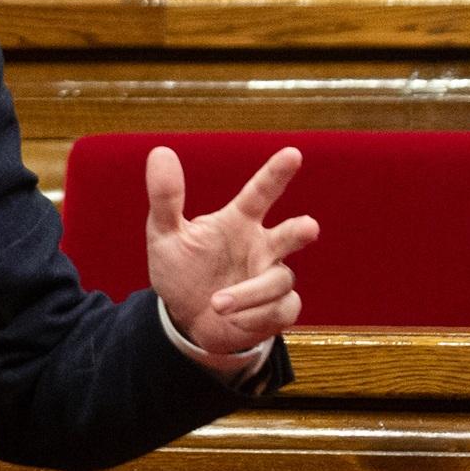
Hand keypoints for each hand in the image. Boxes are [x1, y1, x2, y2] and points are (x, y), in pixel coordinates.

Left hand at [143, 145, 319, 360]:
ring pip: (278, 281)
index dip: (276, 174)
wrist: (185, 319)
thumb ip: (165, 197)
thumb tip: (160, 151)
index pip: (261, 192)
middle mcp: (262, 246)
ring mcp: (272, 277)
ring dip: (249, 294)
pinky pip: (280, 310)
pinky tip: (233, 319)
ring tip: (216, 302)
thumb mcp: (164, 235)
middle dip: (300, 231)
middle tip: (309, 227)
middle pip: (291, 234)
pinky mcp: (279, 308)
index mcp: (239, 221)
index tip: (292, 154)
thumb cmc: (181, 269)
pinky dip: (255, 316)